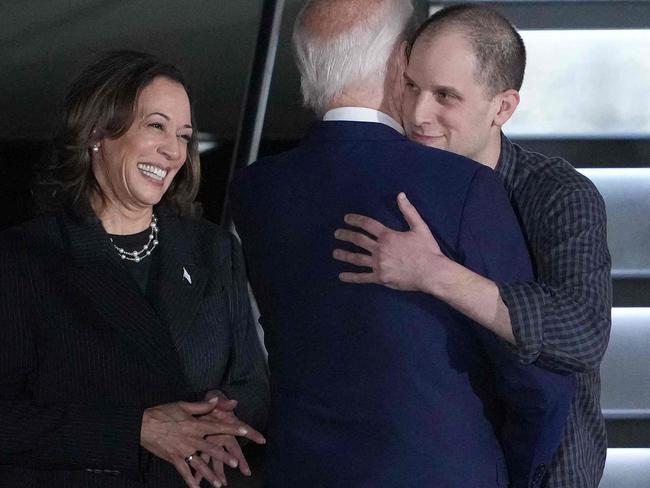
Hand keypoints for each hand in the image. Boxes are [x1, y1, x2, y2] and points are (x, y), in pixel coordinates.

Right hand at [140, 399, 262, 487]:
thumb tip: (217, 400)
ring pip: (199, 464)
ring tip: (220, 483)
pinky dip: (190, 481)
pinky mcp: (173, 458)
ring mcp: (182, 450)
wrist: (143, 424)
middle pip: (211, 449)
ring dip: (210, 474)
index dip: (232, 428)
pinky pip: (183, 471)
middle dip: (224, 457)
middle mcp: (191, 439)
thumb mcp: (183, 405)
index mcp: (195, 425)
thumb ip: (202, 405)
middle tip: (236, 464)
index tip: (246, 431)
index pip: (218, 426)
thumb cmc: (164, 412)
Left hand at [195, 391, 265, 485]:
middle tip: (246, 472)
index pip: (243, 430)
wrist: (199, 408)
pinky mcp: (201, 448)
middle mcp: (222, 438)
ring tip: (221, 484)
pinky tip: (196, 483)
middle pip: (233, 451)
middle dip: (240, 461)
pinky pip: (200, 462)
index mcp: (228, 426)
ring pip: (217, 460)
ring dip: (219, 472)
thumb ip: (223, 403)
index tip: (262, 439)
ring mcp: (212, 445)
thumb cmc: (211, 405)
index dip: (252, 434)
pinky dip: (198, 472)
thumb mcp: (217, 402)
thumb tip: (233, 402)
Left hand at [334, 192, 445, 292]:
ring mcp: (379, 264)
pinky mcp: (380, 278)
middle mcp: (380, 249)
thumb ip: (408, 211)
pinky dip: (351, 277)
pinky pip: (362, 277)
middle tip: (337, 233)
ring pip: (356, 258)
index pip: (367, 224)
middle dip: (346, 235)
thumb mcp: (420, 227)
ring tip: (335, 253)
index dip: (355, 220)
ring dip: (344, 255)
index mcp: (387, 236)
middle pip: (358, 240)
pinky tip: (341, 276)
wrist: (431, 272)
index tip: (346, 218)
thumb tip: (400, 195)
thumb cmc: (427, 249)